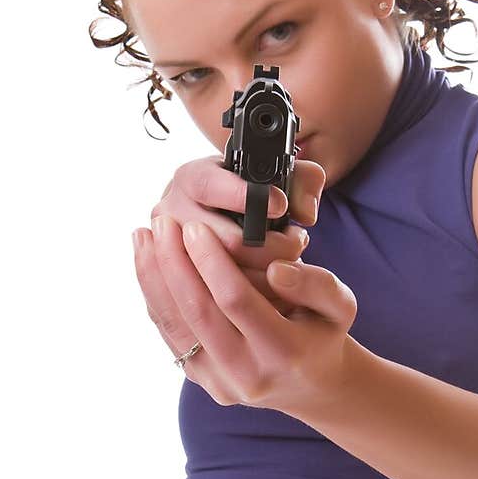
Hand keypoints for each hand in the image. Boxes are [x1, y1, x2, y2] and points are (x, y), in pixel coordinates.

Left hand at [134, 215, 357, 417]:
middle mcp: (249, 375)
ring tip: (143, 235)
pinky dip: (153, 295)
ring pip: (176, 325)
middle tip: (161, 220)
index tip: (193, 226)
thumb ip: (316, 284)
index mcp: (285, 354)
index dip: (211, 260)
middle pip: (199, 312)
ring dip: (154, 277)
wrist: (310, 384)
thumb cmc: (323, 332)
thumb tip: (276, 268)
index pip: (236, 300)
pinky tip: (146, 262)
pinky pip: (171, 334)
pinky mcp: (201, 381)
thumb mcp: (340, 305)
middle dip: (174, 262)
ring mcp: (220, 383)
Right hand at [146, 151, 324, 313]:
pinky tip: (276, 286)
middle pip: (226, 241)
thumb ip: (304, 181)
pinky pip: (224, 302)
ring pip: (228, 277)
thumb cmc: (258, 197)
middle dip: (272, 247)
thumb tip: (305, 213)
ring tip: (288, 263)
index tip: (280, 205)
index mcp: (190, 180)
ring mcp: (175, 256)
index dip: (244, 196)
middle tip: (296, 243)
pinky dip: (258, 297)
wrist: (230, 225)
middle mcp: (172, 215)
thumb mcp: (277, 177)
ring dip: (269, 275)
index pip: (208, 186)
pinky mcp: (186, 288)